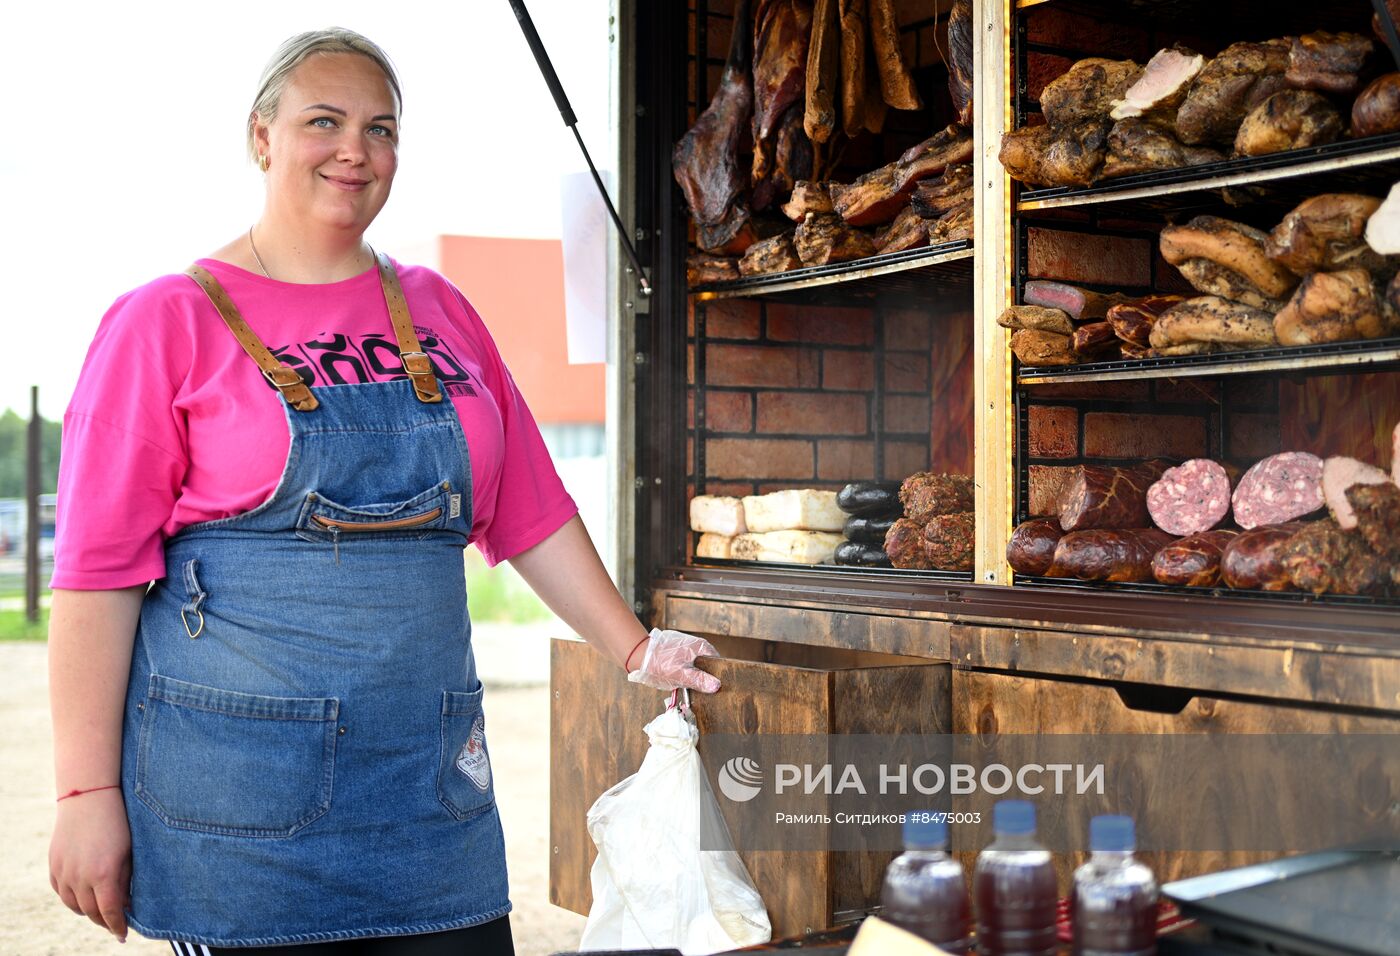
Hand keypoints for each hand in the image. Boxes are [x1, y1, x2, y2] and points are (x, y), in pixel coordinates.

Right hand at [49, 789, 131, 941]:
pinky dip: (73, 899)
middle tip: (115, 923)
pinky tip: (84, 897)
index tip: (123, 935)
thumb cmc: (118, 822)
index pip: (111, 912)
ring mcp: (64, 872)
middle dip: (105, 921)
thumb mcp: (130, 852)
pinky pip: (62, 893)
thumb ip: (127, 880)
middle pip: (91, 912)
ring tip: (101, 911)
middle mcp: (81, 877)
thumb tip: (127, 904)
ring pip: (74, 906)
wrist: (89, 798)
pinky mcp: (54, 866)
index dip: (118, 926)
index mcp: (105, 874)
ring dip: (88, 912)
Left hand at [627, 628, 721, 693]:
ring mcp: (687, 649)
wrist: (640, 656)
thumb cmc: (660, 663)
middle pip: (707, 665)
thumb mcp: (682, 674)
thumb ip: (699, 680)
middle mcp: (696, 645)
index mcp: (701, 646)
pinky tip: (681, 682)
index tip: (714, 687)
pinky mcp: (679, 654)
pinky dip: (686, 674)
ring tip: (689, 687)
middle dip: (705, 678)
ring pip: (697, 666)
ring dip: (694, 677)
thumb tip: (716, 686)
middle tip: (701, 690)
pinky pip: (688, 666)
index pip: (717, 662)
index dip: (716, 675)